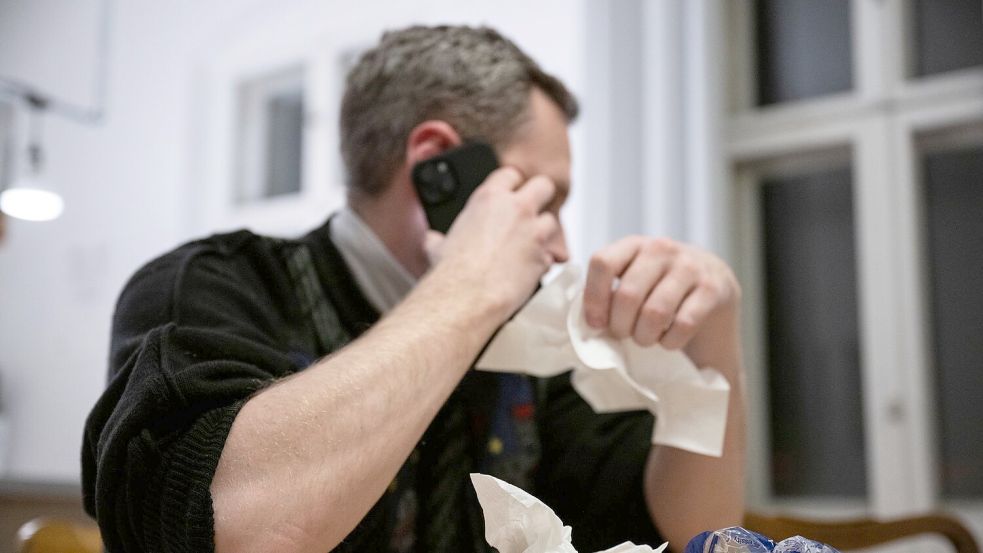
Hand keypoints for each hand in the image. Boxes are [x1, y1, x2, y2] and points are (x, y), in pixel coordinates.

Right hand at [429, 167, 566, 319]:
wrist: (467, 297)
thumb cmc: (452, 272)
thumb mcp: (438, 246)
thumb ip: (440, 237)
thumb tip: (433, 240)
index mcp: (489, 198)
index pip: (511, 174)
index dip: (512, 184)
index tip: (510, 194)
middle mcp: (516, 209)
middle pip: (543, 186)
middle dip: (540, 197)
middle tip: (532, 210)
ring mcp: (534, 232)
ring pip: (552, 222)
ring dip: (543, 233)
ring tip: (529, 246)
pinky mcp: (544, 257)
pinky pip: (551, 255)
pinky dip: (542, 262)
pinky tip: (529, 270)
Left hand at [582, 236, 739, 351]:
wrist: (714, 292)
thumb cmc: (660, 292)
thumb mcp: (633, 281)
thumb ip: (609, 292)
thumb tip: (587, 321)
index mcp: (633, 244)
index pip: (603, 263)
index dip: (594, 298)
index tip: (596, 323)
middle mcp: (662, 248)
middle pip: (628, 294)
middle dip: (621, 326)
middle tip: (625, 335)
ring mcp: (690, 266)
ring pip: (655, 312)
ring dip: (645, 336)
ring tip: (645, 339)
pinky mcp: (714, 288)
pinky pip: (683, 324)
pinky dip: (671, 341)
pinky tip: (669, 340)